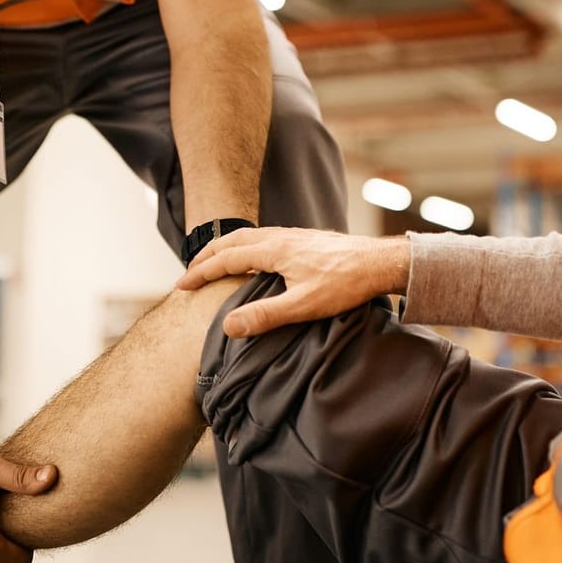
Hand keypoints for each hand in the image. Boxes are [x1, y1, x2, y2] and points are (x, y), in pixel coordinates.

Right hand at [175, 227, 409, 337]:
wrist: (380, 262)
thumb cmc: (345, 285)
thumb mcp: (303, 306)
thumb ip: (264, 315)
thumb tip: (228, 326)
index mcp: (274, 250)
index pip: (226, 259)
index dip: (201, 272)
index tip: (181, 285)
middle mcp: (280, 237)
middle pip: (233, 241)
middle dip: (207, 256)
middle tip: (189, 272)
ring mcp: (293, 236)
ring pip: (249, 237)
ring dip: (226, 248)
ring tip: (214, 262)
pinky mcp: (305, 240)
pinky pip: (264, 238)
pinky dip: (245, 246)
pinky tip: (255, 259)